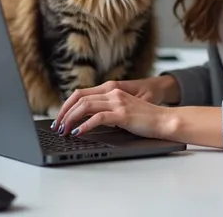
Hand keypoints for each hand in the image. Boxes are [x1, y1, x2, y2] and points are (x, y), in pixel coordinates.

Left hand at [53, 87, 174, 138]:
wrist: (165, 120)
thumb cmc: (144, 119)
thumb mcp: (121, 111)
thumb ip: (106, 111)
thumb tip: (84, 122)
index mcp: (111, 90)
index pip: (81, 93)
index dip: (66, 105)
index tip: (59, 118)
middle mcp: (112, 93)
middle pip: (79, 98)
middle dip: (64, 113)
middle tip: (57, 127)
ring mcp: (117, 102)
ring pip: (85, 106)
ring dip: (70, 119)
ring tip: (64, 131)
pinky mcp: (122, 114)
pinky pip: (98, 118)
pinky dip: (84, 126)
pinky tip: (78, 133)